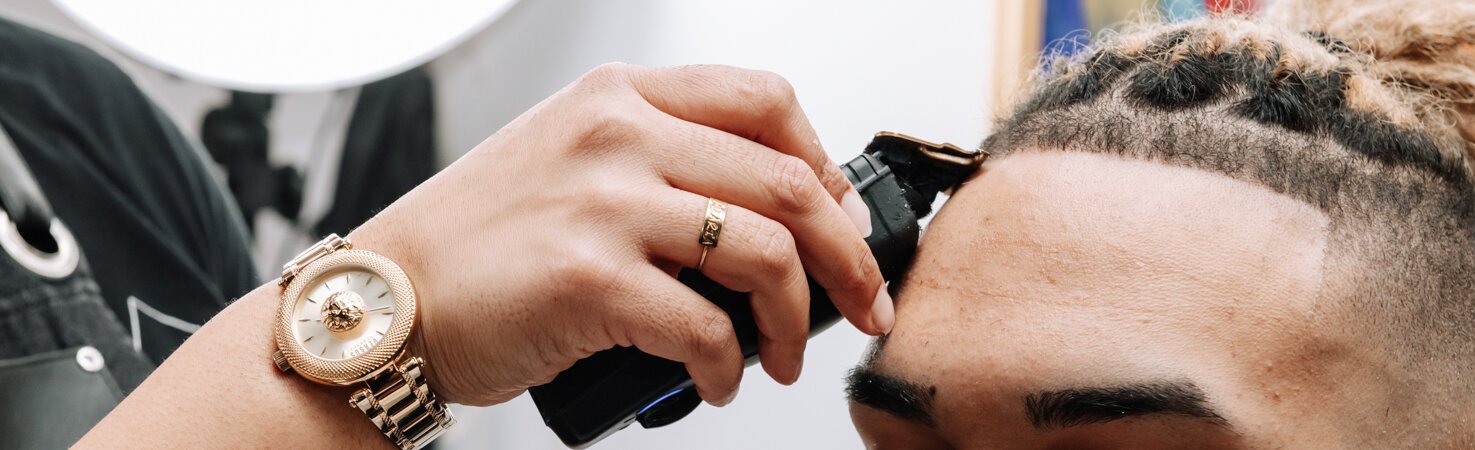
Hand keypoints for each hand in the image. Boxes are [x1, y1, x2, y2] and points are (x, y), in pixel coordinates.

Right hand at [348, 63, 892, 406]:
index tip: (841, 220)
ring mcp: (603, 202)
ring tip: (779, 357)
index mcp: (620, 97)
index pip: (766, 102)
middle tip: (858, 302)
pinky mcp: (587, 277)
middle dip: (847, 256)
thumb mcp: (571, 162)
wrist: (384, 301)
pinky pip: (705, 326)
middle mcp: (618, 133)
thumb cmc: (478, 244)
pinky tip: (717, 381)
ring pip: (766, 251)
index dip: (825, 167)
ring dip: (792, 321)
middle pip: (791, 182)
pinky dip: (729, 366)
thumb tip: (774, 217)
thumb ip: (661, 165)